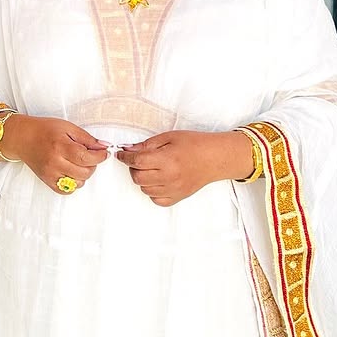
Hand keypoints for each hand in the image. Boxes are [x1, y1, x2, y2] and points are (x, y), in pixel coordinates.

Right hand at [0, 115, 107, 194]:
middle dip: (93, 164)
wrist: (23, 138)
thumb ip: (87, 139)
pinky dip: (74, 183)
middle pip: (85, 172)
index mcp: (60, 146)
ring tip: (78, 162)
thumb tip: (104, 147)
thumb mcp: (68, 127)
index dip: (100, 157)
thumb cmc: (44, 130)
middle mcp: (55, 162)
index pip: (86, 158)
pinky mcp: (47, 181)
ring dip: (84, 174)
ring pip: (79, 183)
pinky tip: (71, 171)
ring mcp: (50, 174)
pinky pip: (68, 190)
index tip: (104, 153)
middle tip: (89, 155)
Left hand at [117, 130, 253, 207]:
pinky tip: (158, 181)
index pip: (136, 161)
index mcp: (167, 159)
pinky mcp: (178, 197)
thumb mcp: (170, 137)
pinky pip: (156, 199)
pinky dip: (152, 191)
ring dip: (142, 179)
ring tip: (151, 169)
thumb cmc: (195, 144)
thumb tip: (129, 150)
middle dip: (133, 167)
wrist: (215, 158)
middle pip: (137, 177)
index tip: (121, 154)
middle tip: (139, 160)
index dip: (125, 157)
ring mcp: (173, 189)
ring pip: (144, 189)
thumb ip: (148, 145)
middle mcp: (169, 177)